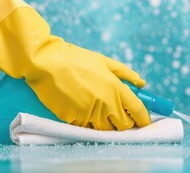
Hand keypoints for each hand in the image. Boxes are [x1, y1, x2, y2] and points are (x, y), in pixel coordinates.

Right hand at [25, 36, 150, 129]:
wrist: (46, 64)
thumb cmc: (76, 59)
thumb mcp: (104, 62)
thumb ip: (126, 73)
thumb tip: (142, 83)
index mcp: (116, 88)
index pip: (137, 110)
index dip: (143, 118)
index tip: (144, 121)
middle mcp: (105, 104)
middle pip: (124, 126)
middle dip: (125, 124)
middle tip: (121, 117)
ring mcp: (89, 114)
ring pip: (105, 130)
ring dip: (107, 125)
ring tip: (102, 112)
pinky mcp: (74, 120)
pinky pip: (87, 128)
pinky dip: (89, 123)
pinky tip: (84, 110)